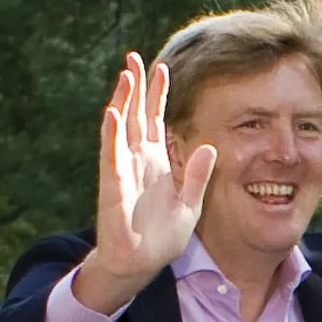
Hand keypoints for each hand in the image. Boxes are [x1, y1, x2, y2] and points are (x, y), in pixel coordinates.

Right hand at [77, 50, 216, 316]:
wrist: (140, 264)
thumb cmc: (160, 237)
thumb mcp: (189, 203)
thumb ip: (198, 175)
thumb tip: (210, 145)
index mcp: (156, 162)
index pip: (155, 120)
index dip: (158, 95)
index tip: (162, 68)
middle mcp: (136, 160)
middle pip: (135, 115)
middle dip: (135, 87)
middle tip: (133, 57)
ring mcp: (123, 171)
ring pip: (121, 128)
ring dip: (122, 101)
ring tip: (126, 74)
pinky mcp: (113, 186)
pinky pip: (111, 156)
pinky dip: (112, 134)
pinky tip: (113, 112)